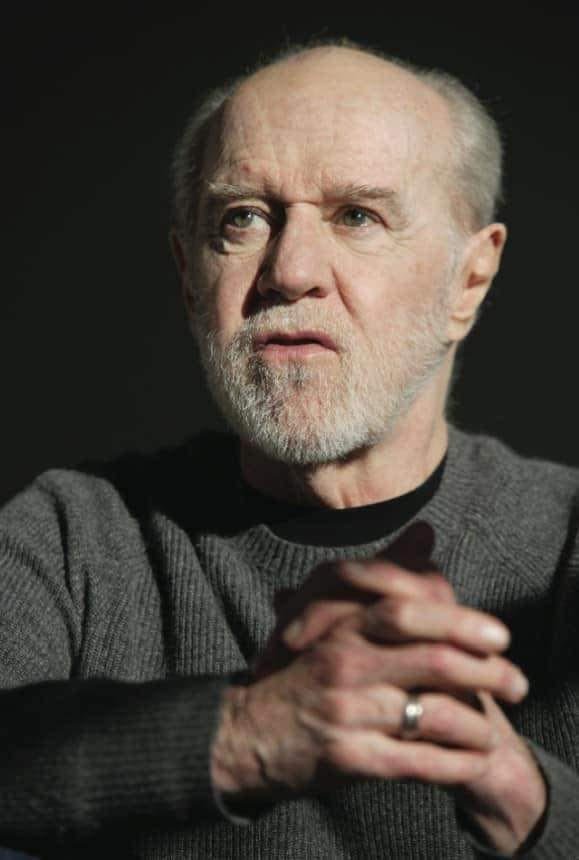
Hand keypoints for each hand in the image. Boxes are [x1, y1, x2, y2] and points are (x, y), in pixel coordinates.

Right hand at [211, 523, 538, 840]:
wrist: (245, 734)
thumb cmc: (302, 670)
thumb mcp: (334, 615)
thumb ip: (384, 576)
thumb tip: (425, 529)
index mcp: (342, 626)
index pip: (405, 611)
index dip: (458, 622)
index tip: (500, 636)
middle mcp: (343, 663)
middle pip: (429, 660)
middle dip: (485, 673)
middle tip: (520, 684)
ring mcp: (344, 710)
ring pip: (429, 715)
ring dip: (475, 726)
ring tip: (497, 731)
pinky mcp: (346, 757)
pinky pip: (414, 762)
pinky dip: (452, 765)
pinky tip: (472, 763)